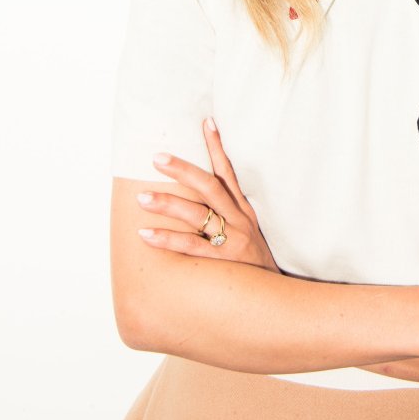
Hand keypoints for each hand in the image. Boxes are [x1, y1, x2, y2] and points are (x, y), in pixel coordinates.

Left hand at [137, 117, 279, 271]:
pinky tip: (145, 234)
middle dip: (183, 170)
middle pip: (210, 187)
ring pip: (198, 215)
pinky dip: (167, 240)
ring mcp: (232, 240)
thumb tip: (202, 196)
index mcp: (244, 209)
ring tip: (142, 197)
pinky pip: (191, 247)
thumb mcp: (249, 232)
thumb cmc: (254, 263)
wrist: (276, 298)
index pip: (229, 171)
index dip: (218, 146)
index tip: (206, 121)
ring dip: (168, 204)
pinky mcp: (223, 263)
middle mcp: (239, 220)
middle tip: (157, 157)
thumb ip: (229, 214)